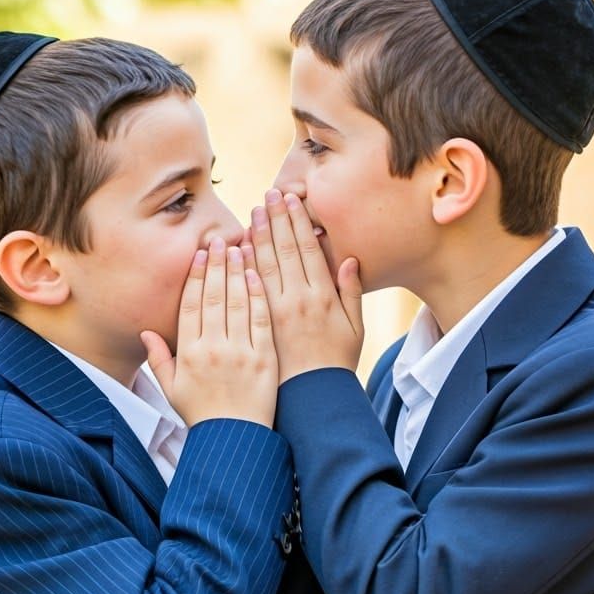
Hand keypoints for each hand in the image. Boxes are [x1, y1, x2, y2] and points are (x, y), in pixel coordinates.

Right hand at [142, 236, 277, 427]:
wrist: (236, 440)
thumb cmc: (203, 415)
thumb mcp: (172, 390)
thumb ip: (158, 359)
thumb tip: (145, 333)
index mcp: (189, 354)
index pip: (191, 306)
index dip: (195, 277)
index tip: (200, 254)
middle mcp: (213, 349)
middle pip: (214, 298)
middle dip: (217, 266)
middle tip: (220, 240)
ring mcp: (240, 352)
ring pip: (237, 303)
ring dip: (238, 272)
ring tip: (239, 247)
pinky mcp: (264, 358)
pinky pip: (260, 321)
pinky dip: (258, 296)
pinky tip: (258, 275)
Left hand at [248, 189, 362, 383]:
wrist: (312, 397)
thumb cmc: (335, 361)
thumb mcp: (355, 326)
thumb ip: (351, 291)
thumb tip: (349, 259)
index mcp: (323, 296)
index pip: (307, 249)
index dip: (298, 222)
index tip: (291, 200)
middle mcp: (298, 299)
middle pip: (284, 250)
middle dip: (276, 220)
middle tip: (268, 196)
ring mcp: (276, 312)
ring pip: (264, 265)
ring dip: (258, 236)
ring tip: (253, 213)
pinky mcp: (260, 325)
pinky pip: (249, 291)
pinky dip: (244, 267)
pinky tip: (238, 248)